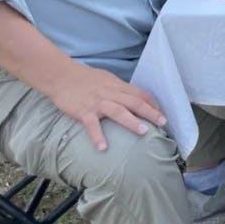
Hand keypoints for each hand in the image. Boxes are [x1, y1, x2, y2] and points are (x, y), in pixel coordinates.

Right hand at [48, 62, 165, 151]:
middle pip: (134, 102)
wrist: (61, 75)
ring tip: (144, 132)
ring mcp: (97, 102)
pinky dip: (97, 136)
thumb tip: (134, 98)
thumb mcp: (107, 80)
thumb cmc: (85, 79)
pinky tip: (103, 148)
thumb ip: (120, 89)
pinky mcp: (83, 111)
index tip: (162, 114)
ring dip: (131, 121)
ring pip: (118, 111)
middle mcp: (110, 93)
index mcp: (117, 86)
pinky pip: (91, 124)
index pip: (140, 94)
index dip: (153, 104)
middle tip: (163, 123)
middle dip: (150, 112)